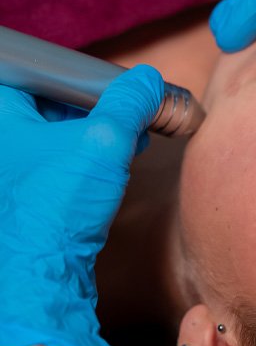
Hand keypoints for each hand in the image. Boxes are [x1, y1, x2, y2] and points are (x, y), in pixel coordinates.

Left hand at [0, 65, 163, 345]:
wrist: (42, 274)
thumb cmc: (57, 206)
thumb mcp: (105, 141)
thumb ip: (131, 102)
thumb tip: (150, 81)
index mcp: (2, 113)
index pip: (44, 71)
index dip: (86, 78)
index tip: (115, 89)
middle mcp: (1, 137)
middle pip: (53, 99)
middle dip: (97, 107)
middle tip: (128, 114)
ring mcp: (10, 166)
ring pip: (57, 130)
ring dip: (96, 132)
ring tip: (128, 140)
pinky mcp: (23, 191)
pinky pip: (58, 158)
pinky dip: (87, 157)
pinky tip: (113, 165)